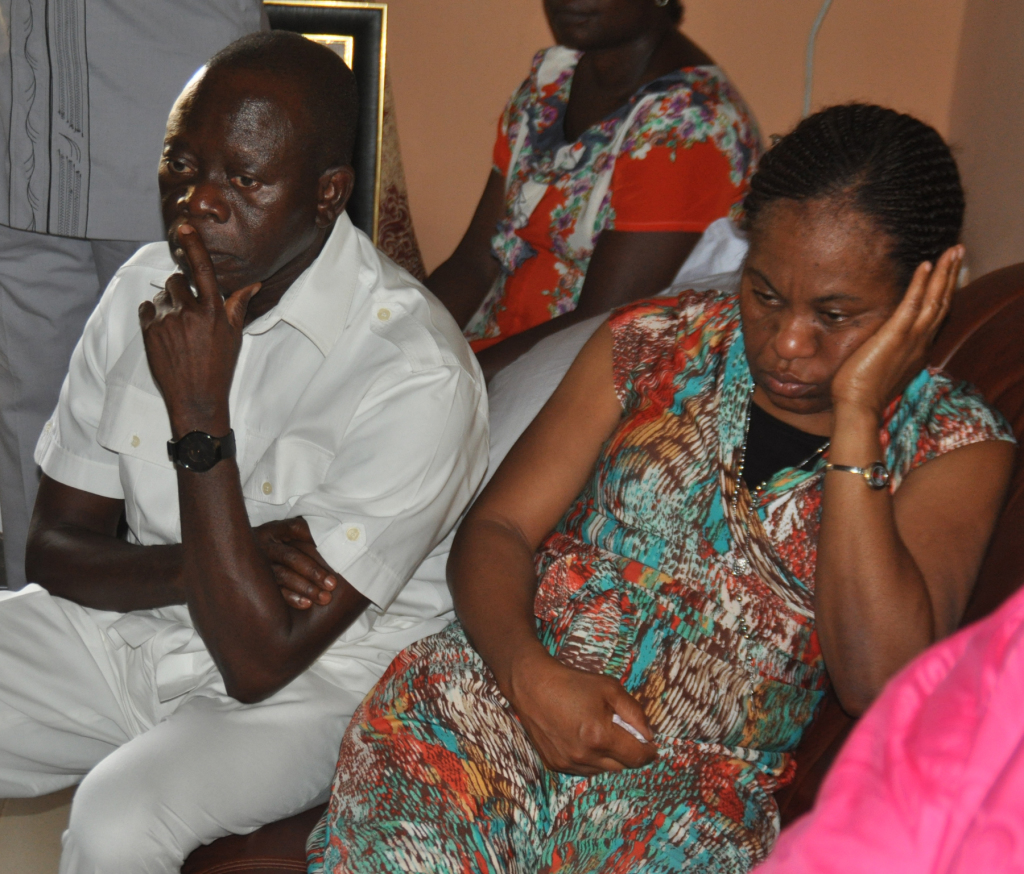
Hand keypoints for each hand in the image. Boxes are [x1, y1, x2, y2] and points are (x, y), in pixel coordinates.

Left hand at [139, 225, 259, 435]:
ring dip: (167, 302)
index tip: (184, 228)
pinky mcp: (148, 332)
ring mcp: (166, 321)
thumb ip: (238, 305)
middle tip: (189, 309)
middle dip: (181, 289)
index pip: (203, 269)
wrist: (195, 398)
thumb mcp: (234, 335)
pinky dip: (153, 314)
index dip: (193, 246)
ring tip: (178, 325)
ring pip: (161, 295)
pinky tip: (164, 330)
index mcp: (212, 311)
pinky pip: (146, 308)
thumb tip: (252, 284)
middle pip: (177, 281)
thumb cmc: (219, 367)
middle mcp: (188, 312)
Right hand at [253, 517, 338, 609]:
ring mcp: (257, 565)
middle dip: (313, 571)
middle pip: (290, 556)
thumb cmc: (279, 547)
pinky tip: (306, 604)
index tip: (336, 550)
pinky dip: (291, 598)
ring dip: (305, 587)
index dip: (315, 537)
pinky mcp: (256, 583)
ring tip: (323, 597)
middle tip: (332, 584)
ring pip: (282, 575)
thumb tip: (343, 538)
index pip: (296, 529)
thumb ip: (307, 535)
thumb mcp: (286, 536)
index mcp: (274, 530)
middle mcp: (263, 545)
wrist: (238, 560)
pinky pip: (274, 592)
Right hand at [507, 647, 655, 775]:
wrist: (533, 686)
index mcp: (600, 736)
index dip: (649, 752)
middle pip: (622, 767)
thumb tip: (649, 735)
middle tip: (625, 734)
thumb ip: (635, 713)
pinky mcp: (556, 765)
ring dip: (609, 757)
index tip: (652, 745)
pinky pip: (584, 769)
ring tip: (601, 734)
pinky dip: (591, 759)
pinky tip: (584, 739)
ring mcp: (568, 763)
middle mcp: (584, 756)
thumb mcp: (610, 688)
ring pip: (603, 770)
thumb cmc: (573, 683)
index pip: (637, 757)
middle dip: (629, 753)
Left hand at [830, 245, 963, 418]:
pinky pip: (912, 305)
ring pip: (935, 300)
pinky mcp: (896, 336)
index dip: (944, 292)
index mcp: (918, 349)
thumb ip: (888, 352)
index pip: (936, 315)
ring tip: (953, 251)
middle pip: (943, 303)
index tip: (947, 273)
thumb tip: (879, 343)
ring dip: (945, 273)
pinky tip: (926, 266)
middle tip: (958, 252)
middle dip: (951, 275)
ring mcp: (911, 339)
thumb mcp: (882, 366)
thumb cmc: (862, 391)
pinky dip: (921, 284)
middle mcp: (920, 342)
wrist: (858, 407)